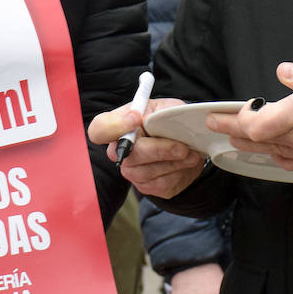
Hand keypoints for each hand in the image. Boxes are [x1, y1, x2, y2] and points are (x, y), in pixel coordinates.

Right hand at [87, 97, 203, 197]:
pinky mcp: (146, 186)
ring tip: (192, 154)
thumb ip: (162, 111)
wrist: (184, 141)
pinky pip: (160, 185)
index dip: (115, 126)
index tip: (137, 119)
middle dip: (159, 150)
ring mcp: (130, 170)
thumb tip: (158, 121)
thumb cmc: (167, 120)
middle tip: (182, 147)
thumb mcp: (167, 107)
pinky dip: (179, 174)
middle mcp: (118, 150)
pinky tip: (188, 163)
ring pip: (147, 173)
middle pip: (129, 155)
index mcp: (118, 125)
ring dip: (174, 163)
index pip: (100, 129)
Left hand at [207, 63, 292, 185]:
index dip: (241, 117)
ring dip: (246, 143)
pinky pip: (286, 162)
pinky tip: (265, 150)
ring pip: (267, 152)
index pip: (257, 123)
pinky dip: (270, 155)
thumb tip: (284, 71)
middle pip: (254, 139)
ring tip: (230, 134)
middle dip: (230, 129)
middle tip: (212, 121)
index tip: (237, 107)